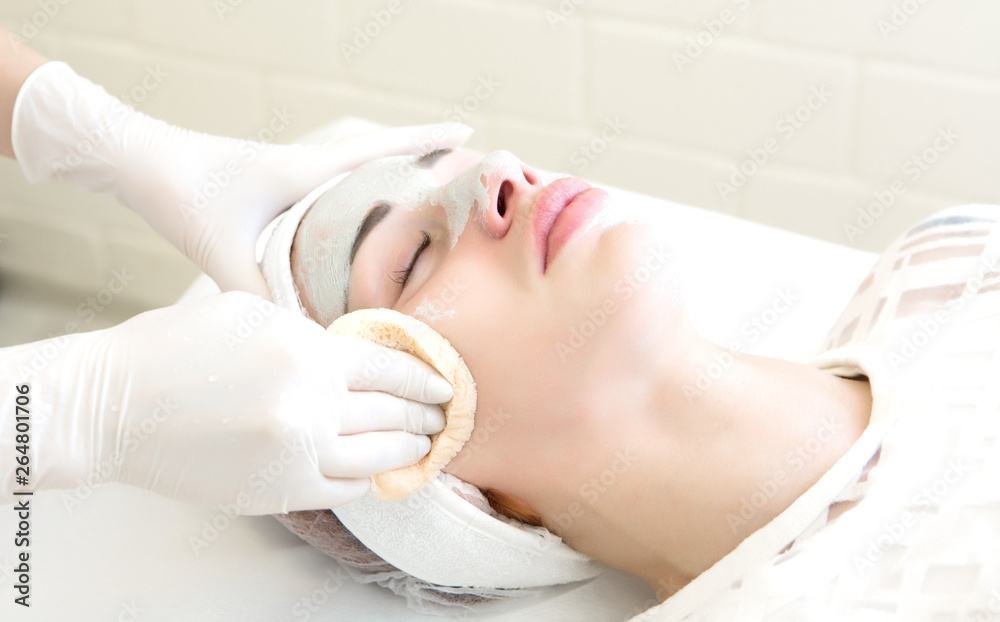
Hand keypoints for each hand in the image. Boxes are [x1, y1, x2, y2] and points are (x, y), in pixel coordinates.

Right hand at [0, 292, 453, 512]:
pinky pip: (346, 489)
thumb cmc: (175, 347)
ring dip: (408, 449)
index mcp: (308, 353)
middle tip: (444, 416)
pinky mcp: (277, 492)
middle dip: (426, 414)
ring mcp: (296, 455)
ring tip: (422, 444)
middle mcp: (311, 407)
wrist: (113, 407)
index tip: (445, 383)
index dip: (427, 376)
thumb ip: (313, 334)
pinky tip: (379, 470)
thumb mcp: (252, 313)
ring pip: (379, 457)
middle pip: (395, 413)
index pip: (393, 367)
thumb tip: (360, 352)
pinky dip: (369, 478)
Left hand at [11, 61, 472, 296]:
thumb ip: (266, 299)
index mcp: (307, 169)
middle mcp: (308, 157)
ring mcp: (295, 159)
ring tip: (424, 179)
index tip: (468, 132)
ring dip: (392, 157)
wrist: (141, 164)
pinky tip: (363, 201)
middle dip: (422, 147)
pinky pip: (336, 165)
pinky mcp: (279, 168)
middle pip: (380, 143)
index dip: (428, 140)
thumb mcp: (226, 255)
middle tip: (462, 159)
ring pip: (358, 152)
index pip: (382, 147)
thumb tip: (309, 340)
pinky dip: (362, 172)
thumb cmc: (186, 199)